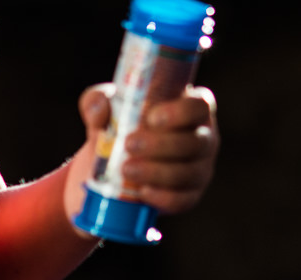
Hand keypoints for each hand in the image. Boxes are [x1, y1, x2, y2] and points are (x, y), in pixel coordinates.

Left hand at [63, 83, 219, 221]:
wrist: (108, 172)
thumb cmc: (118, 129)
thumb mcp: (105, 111)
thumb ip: (97, 102)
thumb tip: (99, 108)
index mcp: (191, 110)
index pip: (201, 106)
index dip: (182, 112)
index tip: (152, 117)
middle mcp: (203, 138)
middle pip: (197, 141)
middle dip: (163, 145)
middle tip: (129, 144)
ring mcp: (200, 169)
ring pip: (190, 172)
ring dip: (158, 172)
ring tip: (126, 169)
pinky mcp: (189, 196)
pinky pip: (183, 199)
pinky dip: (162, 197)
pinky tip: (143, 191)